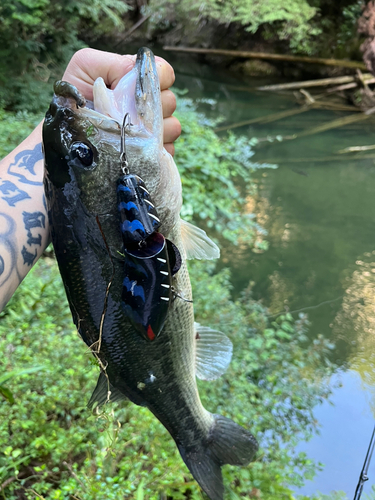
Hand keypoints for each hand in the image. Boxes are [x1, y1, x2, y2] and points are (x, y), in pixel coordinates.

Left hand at [62, 48, 180, 155]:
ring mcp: (153, 129)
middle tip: (129, 116)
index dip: (158, 78)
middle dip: (152, 108)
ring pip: (173, 126)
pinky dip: (156, 151)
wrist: (69, 136)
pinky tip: (136, 151)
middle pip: (170, 100)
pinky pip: (168, 149)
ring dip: (155, 132)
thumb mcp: (86, 68)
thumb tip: (138, 76)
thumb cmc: (73, 98)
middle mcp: (147, 103)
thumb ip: (115, 63)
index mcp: (135, 79)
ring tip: (131, 136)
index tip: (138, 90)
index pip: (164, 72)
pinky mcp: (153, 152)